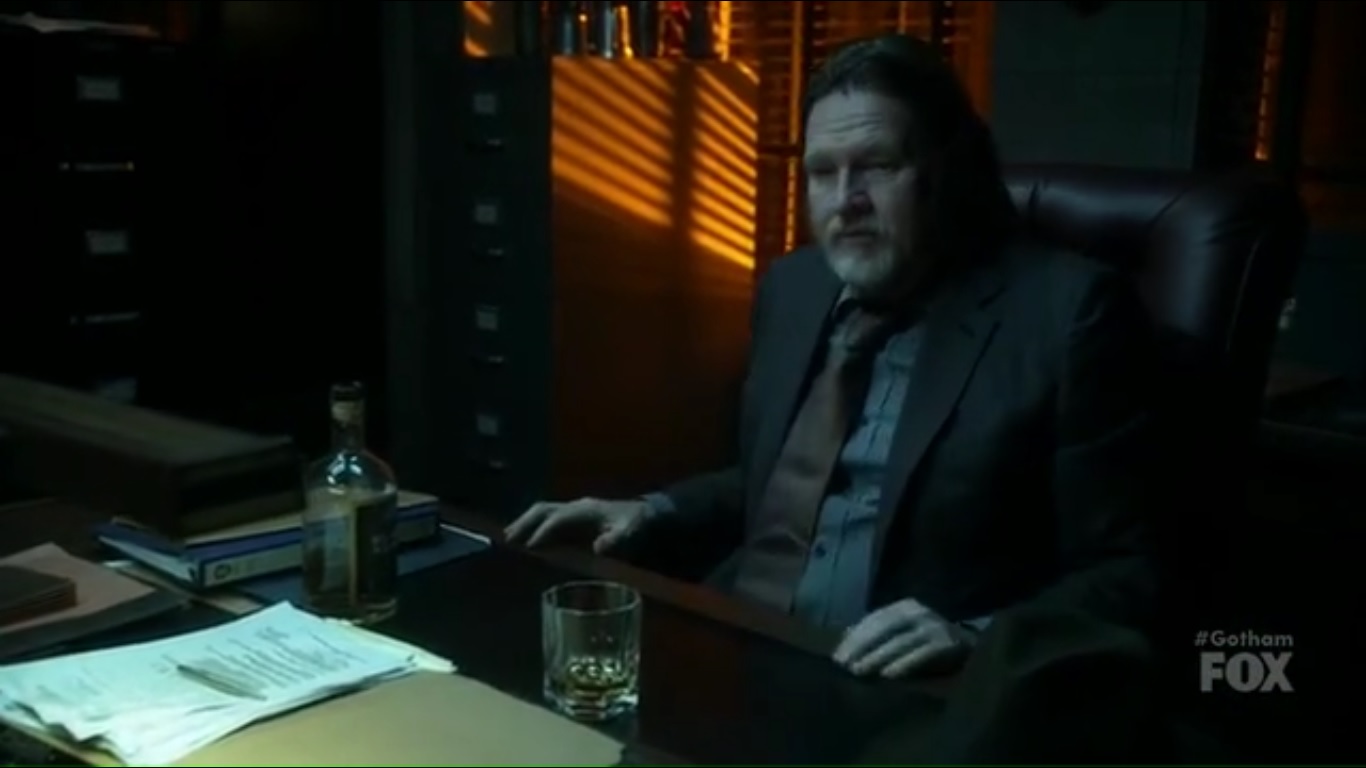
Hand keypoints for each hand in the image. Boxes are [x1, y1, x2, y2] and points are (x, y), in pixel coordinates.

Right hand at [502, 497, 649, 553]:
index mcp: (586, 510)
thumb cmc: (635, 524)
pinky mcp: (573, 518)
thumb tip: (599, 547)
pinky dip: (534, 527)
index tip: (530, 546)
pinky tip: (526, 541)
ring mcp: (573, 511)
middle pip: (543, 510)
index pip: (559, 519)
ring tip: (509, 538)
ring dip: (525, 523)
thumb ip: (616, 539)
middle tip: (508, 539)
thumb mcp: (631, 531)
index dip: (544, 531)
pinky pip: (548, 519)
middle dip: (525, 522)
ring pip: (542, 512)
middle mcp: (576, 507)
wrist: (644, 516)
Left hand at [833, 598, 975, 678]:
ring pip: (900, 641)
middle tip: (844, 666)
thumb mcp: (903, 633)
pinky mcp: (948, 643)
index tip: (837, 658)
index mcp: (905, 607)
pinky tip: (888, 676)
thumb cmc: (929, 643)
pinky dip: (904, 664)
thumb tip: (845, 642)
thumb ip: (878, 635)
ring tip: (860, 672)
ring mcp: (935, 626)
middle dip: (861, 647)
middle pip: (884, 627)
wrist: (973, 648)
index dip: (854, 638)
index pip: (873, 619)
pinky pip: (922, 654)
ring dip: (877, 657)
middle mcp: (919, 612)